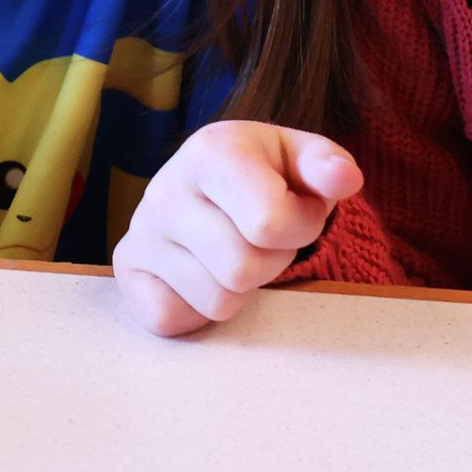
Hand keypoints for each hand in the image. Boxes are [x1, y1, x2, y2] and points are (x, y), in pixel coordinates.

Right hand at [109, 121, 362, 334]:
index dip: (301, 226)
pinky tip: (204, 273)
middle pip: (244, 269)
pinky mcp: (126, 272)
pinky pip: (176, 320)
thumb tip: (345, 179)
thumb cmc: (266, 174)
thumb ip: (328, 166)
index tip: (295, 210)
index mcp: (211, 151)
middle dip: (272, 260)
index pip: (270, 223)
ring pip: (218, 300)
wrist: (209, 183)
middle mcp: (164, 189)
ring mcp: (141, 233)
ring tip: (236, 250)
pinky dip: (200, 310)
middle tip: (264, 237)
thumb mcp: (300, 158)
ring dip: (243, 287)